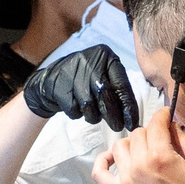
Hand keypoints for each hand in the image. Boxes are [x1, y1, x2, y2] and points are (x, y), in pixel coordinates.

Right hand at [23, 44, 141, 130]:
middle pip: (105, 95)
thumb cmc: (85, 79)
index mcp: (106, 56)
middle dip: (113, 115)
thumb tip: (132, 116)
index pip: (122, 85)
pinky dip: (77, 114)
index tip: (132, 123)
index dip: (129, 107)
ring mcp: (73, 73)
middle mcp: (90, 61)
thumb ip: (118, 89)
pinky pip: (74, 109)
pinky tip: (76, 106)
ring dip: (93, 116)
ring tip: (92, 113)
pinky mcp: (59, 86)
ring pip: (89, 105)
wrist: (52, 79)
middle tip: (117, 126)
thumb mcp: (104, 75)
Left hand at [93, 108, 184, 183]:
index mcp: (160, 156)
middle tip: (163, 141)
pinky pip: (100, 172)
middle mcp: (138, 165)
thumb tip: (175, 129)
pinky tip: (114, 159)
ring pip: (119, 147)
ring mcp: (125, 180)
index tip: (166, 116)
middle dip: (151, 132)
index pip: (156, 124)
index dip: (163, 116)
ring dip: (132, 144)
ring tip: (144, 151)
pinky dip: (103, 161)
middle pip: (138, 134)